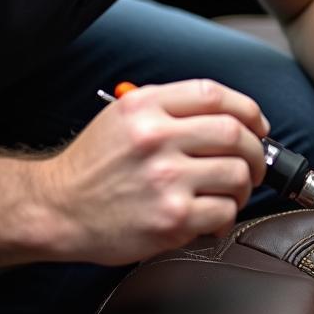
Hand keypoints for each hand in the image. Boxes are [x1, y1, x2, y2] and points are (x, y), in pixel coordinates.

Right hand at [34, 79, 267, 264]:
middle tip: (253, 165)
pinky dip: (226, 216)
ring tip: (230, 194)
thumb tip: (230, 117)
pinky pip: (224, 211)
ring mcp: (165, 179)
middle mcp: (156, 138)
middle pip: (235, 133)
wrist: (55, 208)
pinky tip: (211, 218)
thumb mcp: (123, 117)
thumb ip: (171, 109)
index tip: (258, 125)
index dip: (248, 110)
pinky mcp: (171, 218)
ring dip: (244, 187)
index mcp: (146, 108)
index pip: (215, 95)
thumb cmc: (92, 166)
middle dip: (255, 151)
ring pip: (237, 174)